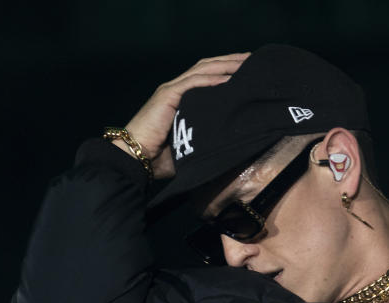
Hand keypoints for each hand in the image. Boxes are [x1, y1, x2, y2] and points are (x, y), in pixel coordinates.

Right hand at [113, 53, 249, 179]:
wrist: (135, 157)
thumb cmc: (161, 157)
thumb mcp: (190, 143)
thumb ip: (207, 137)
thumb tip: (231, 145)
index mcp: (182, 97)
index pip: (207, 75)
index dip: (227, 69)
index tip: (248, 70)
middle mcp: (176, 88)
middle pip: (208, 67)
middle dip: (231, 61)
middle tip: (253, 59)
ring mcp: (171, 90)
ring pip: (203, 70)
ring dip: (225, 65)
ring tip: (246, 64)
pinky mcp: (167, 96)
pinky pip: (193, 83)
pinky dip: (212, 80)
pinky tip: (229, 79)